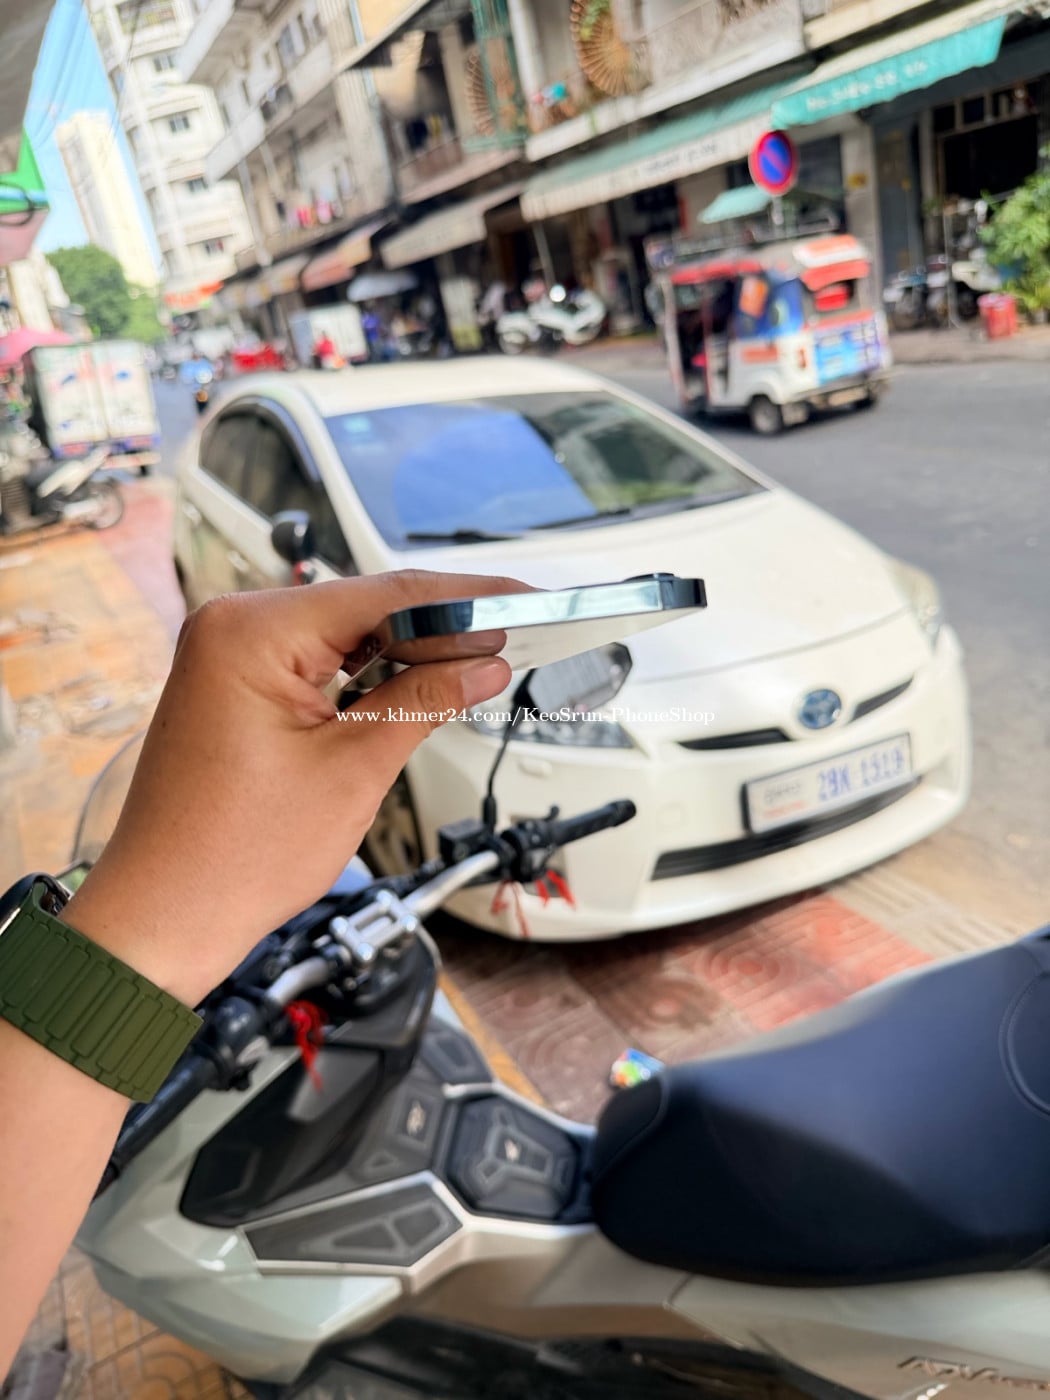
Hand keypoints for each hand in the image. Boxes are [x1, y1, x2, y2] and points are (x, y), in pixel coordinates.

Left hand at [64, 570, 525, 1005]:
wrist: (164, 916)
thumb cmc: (229, 858)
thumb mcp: (353, 771)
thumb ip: (425, 703)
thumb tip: (483, 664)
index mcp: (251, 632)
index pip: (385, 594)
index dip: (465, 597)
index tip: (522, 598)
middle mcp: (232, 627)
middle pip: (365, 606)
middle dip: (441, 625)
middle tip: (515, 635)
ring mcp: (230, 654)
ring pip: (345, 632)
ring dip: (408, 650)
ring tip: (476, 665)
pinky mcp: (236, 683)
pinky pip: (318, 659)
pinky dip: (369, 672)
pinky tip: (417, 684)